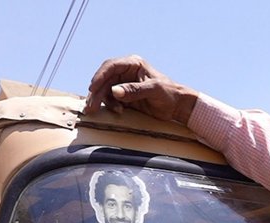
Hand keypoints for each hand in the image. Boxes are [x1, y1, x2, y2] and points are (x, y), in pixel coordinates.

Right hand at [84, 55, 198, 124]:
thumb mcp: (153, 90)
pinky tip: (118, 111)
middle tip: (91, 106)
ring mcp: (124, 84)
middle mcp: (126, 72)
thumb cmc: (169, 93)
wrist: (177, 106)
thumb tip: (115, 91)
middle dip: (96, 92)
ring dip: (101, 100)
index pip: (111, 66)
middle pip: (105, 79)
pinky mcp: (125, 96)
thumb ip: (134, 90)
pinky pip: (111, 99)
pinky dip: (110, 105)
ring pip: (105, 90)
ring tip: (100, 110)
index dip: (99, 76)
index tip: (93, 88)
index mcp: (133, 64)